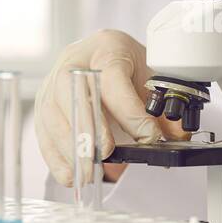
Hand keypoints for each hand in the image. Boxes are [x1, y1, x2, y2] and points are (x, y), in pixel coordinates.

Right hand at [35, 30, 188, 185]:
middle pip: (72, 91)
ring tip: (86, 171)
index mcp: (107, 48)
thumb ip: (164, 108)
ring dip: (69, 146)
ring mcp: (53, 81)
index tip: (148, 137)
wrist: (104, 55)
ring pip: (52, 113)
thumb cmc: (128, 67)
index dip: (129, 111)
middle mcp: (75, 61)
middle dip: (88, 125)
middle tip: (104, 153)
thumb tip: (178, 135)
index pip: (113, 78)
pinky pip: (44, 131)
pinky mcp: (43, 103)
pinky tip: (70, 174)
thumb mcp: (152, 78)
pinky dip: (55, 156)